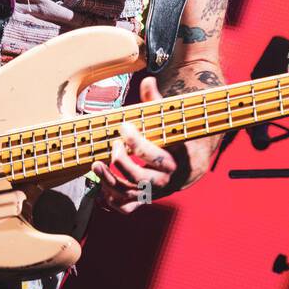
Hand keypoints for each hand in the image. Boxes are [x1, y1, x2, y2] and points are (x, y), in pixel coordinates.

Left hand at [91, 77, 175, 213]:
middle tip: (113, 145)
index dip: (137, 142)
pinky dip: (112, 201)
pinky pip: (127, 208)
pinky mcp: (145, 199)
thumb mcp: (171, 120)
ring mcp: (154, 193)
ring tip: (96, 165)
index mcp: (177, 160)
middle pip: (142, 179)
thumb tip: (148, 81)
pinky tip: (101, 186)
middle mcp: (167, 181)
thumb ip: (157, 102)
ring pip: (130, 195)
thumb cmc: (178, 137)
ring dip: (110, 182)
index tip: (123, 126)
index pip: (156, 156)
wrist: (192, 164)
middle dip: (122, 162)